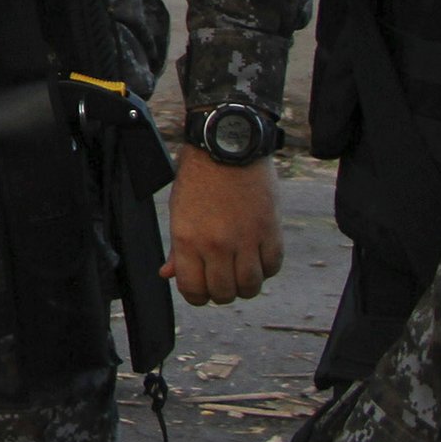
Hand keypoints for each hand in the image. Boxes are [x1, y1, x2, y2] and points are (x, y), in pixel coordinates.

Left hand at [163, 143, 282, 303]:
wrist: (228, 144)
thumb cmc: (199, 176)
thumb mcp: (179, 211)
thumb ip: (177, 249)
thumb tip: (168, 274)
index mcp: (187, 239)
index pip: (193, 291)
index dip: (197, 296)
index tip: (201, 290)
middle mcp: (216, 244)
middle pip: (224, 294)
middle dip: (222, 293)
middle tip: (222, 279)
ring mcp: (245, 239)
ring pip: (250, 287)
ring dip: (246, 285)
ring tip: (242, 271)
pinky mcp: (270, 230)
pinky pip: (272, 267)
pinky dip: (266, 267)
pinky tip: (258, 255)